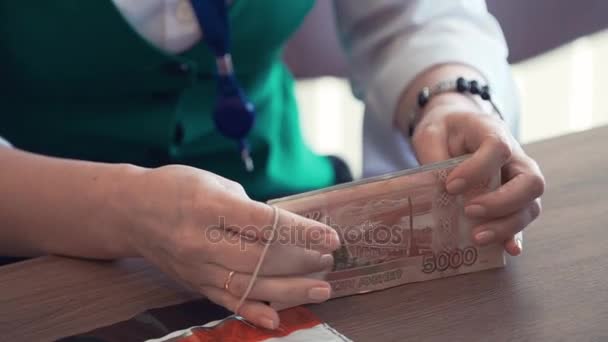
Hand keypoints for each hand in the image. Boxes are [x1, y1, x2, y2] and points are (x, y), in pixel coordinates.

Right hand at [121, 165, 340, 328]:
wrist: (131, 211)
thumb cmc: (176, 188)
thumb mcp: (215, 184)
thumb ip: (250, 208)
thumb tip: (287, 229)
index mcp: (209, 207)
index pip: (266, 224)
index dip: (303, 233)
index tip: (330, 237)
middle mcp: (201, 241)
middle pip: (262, 259)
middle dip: (302, 262)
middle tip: (327, 260)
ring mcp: (197, 267)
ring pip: (250, 285)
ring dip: (290, 290)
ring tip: (321, 288)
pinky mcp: (194, 283)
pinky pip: (226, 302)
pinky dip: (253, 312)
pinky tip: (277, 318)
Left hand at [412, 99, 544, 255]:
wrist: (455, 128)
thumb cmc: (445, 130)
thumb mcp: (431, 134)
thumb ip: (434, 157)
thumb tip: (438, 189)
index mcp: (493, 133)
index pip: (498, 148)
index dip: (477, 169)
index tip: (451, 186)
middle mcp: (515, 158)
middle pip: (530, 182)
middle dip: (502, 202)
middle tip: (469, 211)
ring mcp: (518, 180)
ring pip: (530, 206)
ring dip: (507, 225)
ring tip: (476, 236)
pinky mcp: (512, 200)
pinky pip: (521, 219)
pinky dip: (515, 235)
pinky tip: (509, 250)